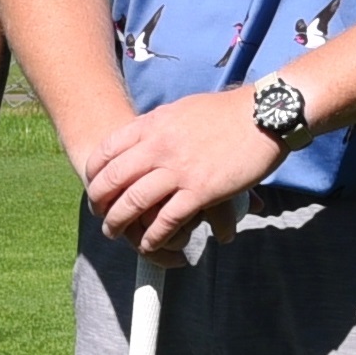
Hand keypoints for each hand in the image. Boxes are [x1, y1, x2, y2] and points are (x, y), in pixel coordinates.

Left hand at [82, 88, 278, 263]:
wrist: (263, 114)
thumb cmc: (226, 112)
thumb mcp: (181, 111)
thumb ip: (159, 126)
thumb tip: (144, 135)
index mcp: (152, 125)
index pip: (107, 151)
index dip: (94, 174)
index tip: (93, 187)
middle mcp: (158, 147)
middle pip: (113, 180)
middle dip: (100, 202)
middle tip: (100, 216)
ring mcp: (179, 170)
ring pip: (134, 202)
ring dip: (119, 223)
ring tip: (115, 234)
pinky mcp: (202, 191)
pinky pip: (168, 220)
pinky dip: (154, 236)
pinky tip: (149, 244)